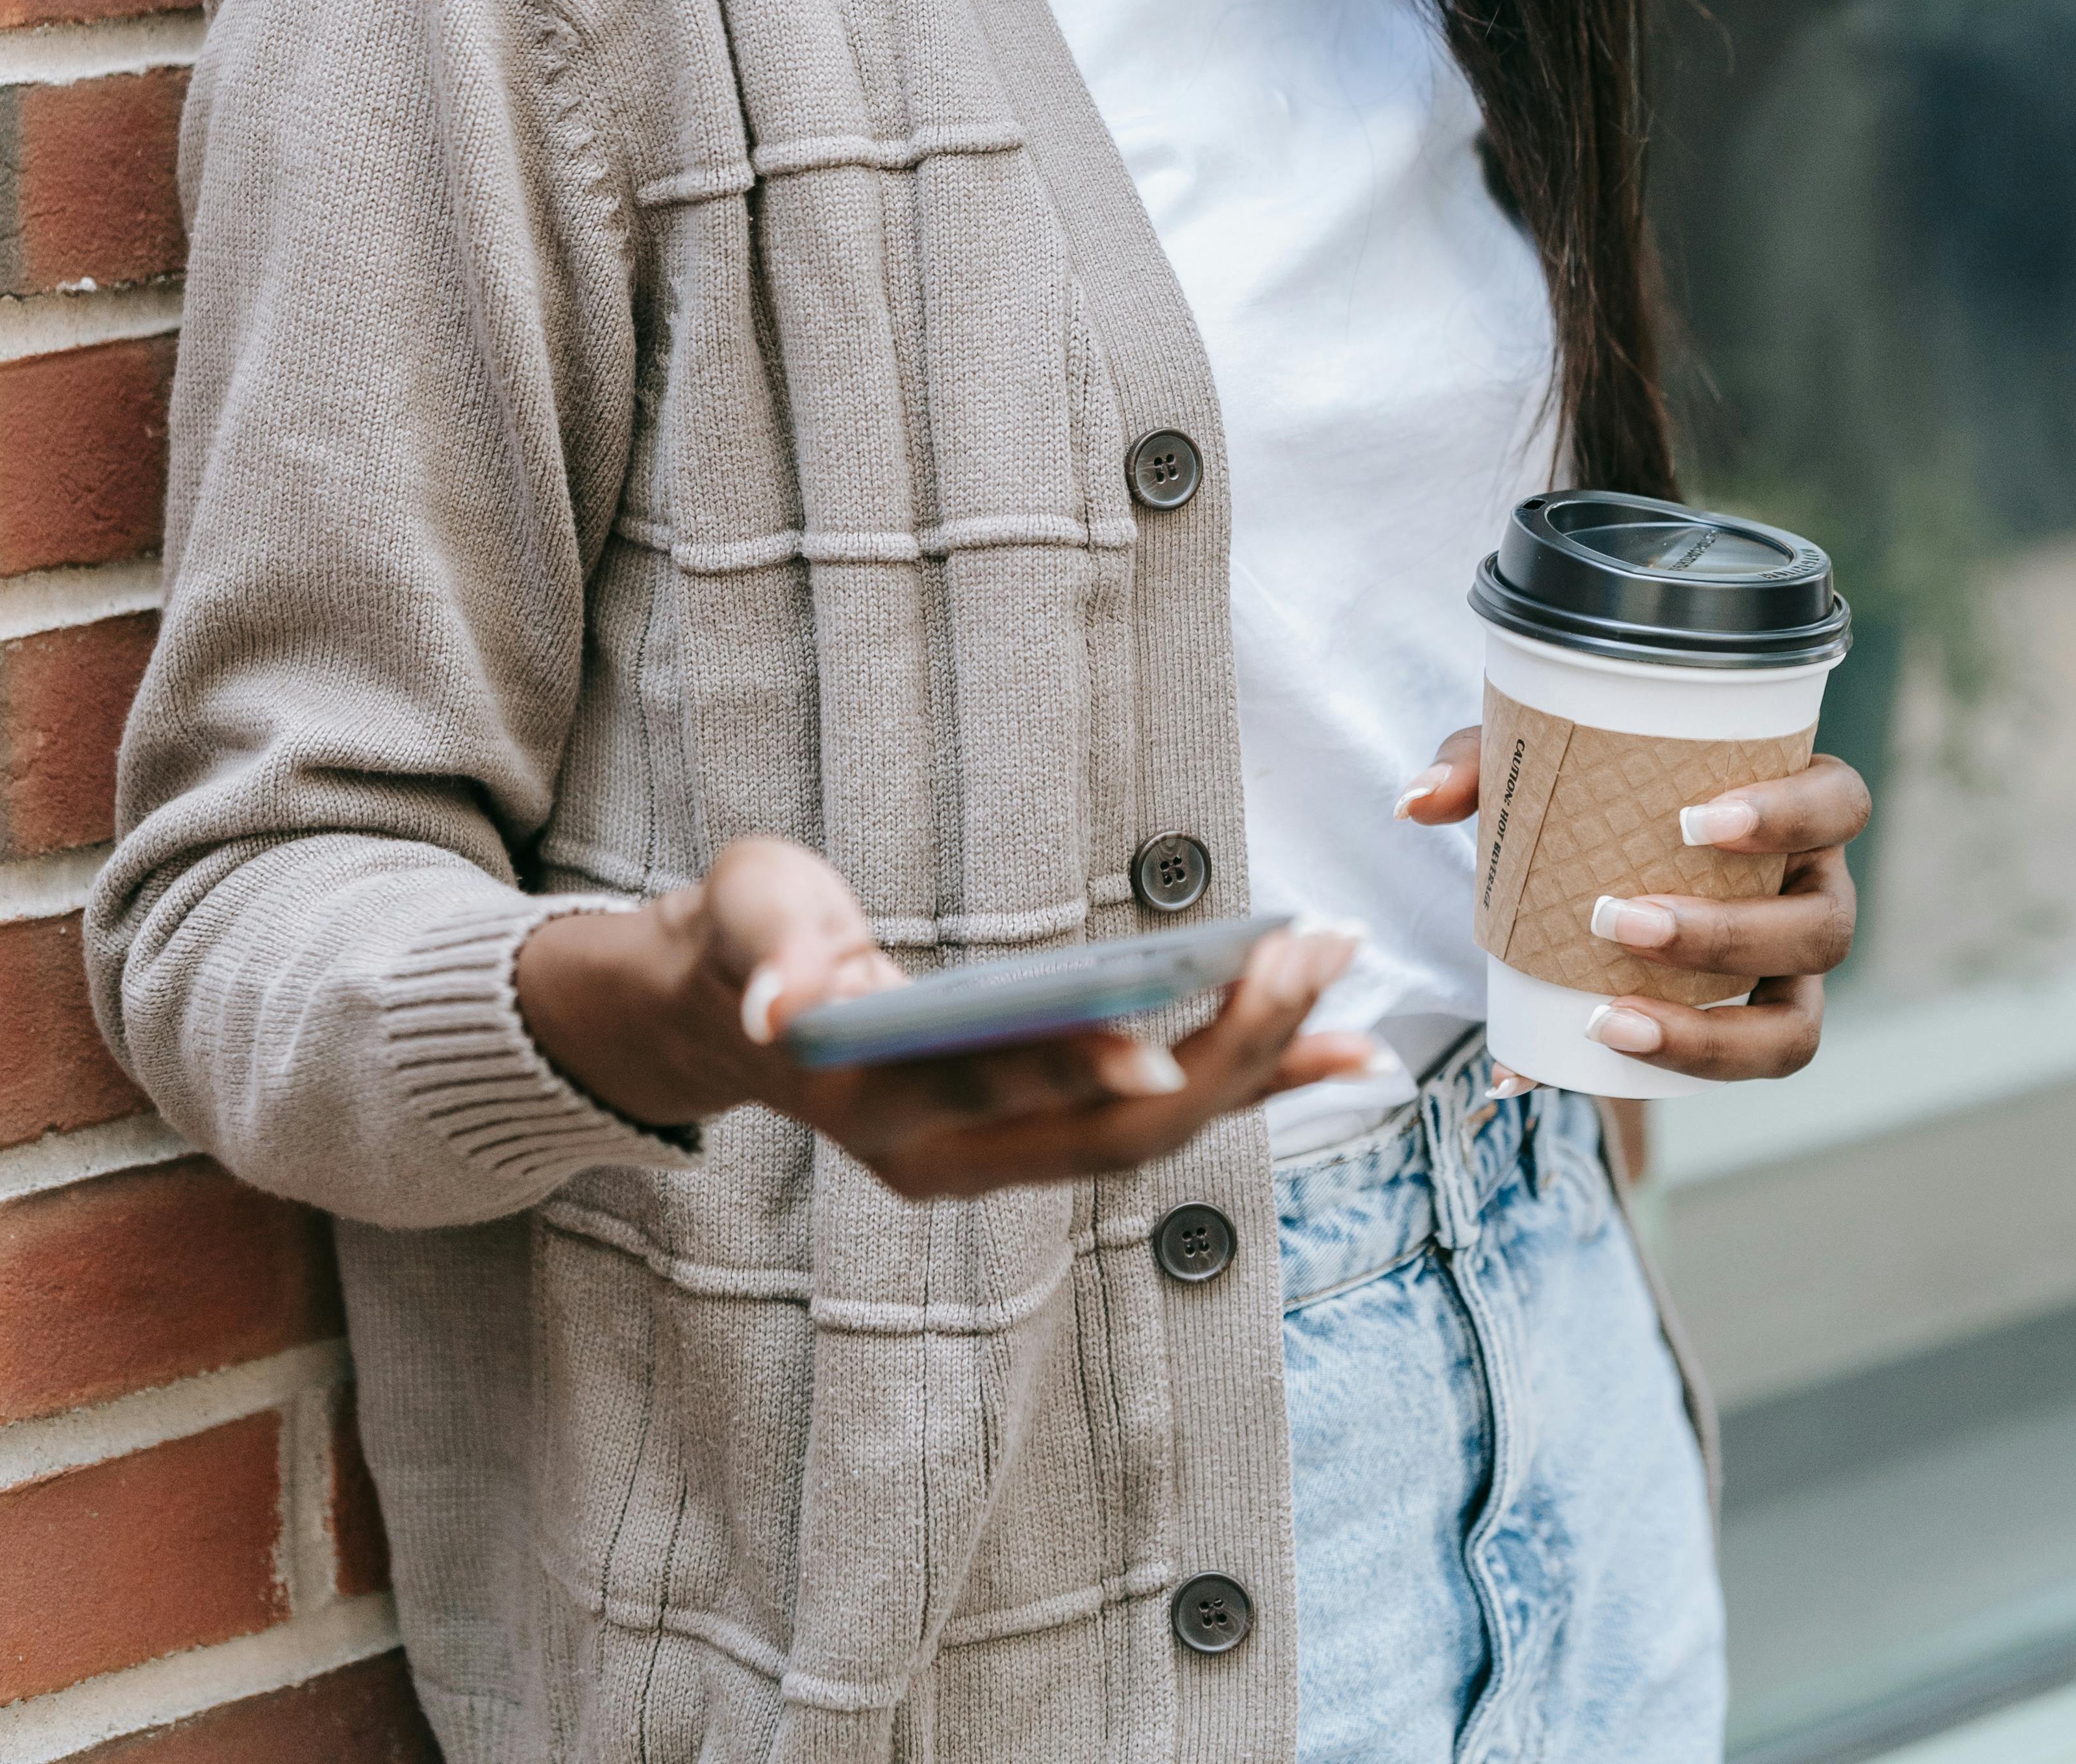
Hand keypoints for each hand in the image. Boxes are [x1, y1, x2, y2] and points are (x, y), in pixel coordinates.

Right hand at [515, 836, 1376, 1199]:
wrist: (729, 1012)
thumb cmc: (746, 945)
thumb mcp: (748, 921)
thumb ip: (776, 954)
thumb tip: (792, 1007)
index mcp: (882, 1101)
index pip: (1000, 1094)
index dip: (1077, 1068)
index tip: (1164, 1038)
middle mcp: (951, 1154)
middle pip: (1108, 1126)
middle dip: (1220, 1050)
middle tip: (1309, 960)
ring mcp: (999, 1155)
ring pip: (1150, 1131)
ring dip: (1254, 1065)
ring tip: (1346, 998)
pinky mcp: (1038, 1130)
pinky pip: (1157, 1115)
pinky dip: (1244, 1081)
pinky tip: (1327, 1048)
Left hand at [1396, 727, 1870, 1084]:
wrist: (1587, 865)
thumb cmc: (1591, 795)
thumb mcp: (1536, 767)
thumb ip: (1478, 767)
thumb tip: (1416, 803)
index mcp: (1793, 810)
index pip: (1839, 802)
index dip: (1792, 813)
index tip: (1697, 820)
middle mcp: (1810, 891)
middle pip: (1821, 926)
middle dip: (1728, 934)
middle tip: (1620, 921)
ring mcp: (1789, 974)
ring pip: (1795, 1026)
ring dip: (1711, 1032)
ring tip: (1613, 1018)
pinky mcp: (1747, 1031)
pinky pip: (1733, 1071)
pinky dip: (1664, 1072)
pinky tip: (1564, 1065)